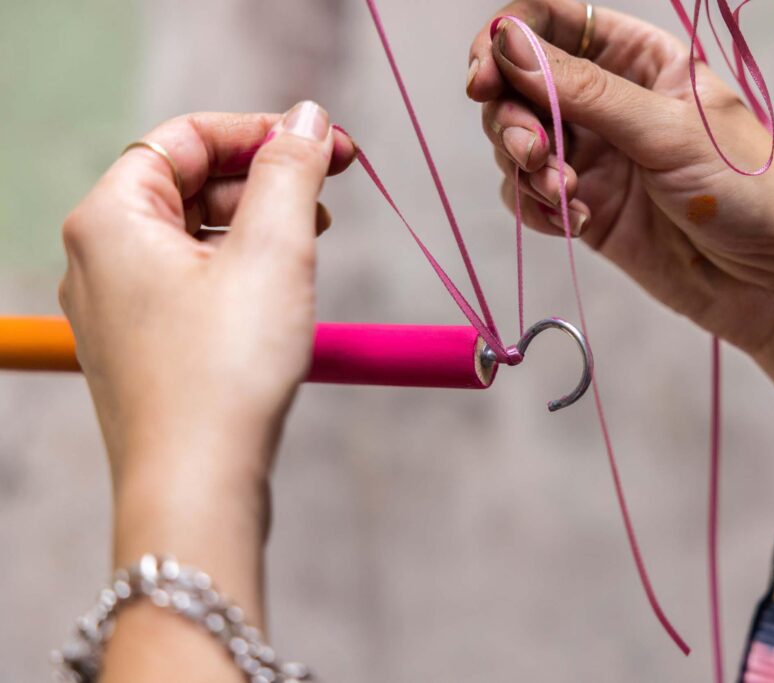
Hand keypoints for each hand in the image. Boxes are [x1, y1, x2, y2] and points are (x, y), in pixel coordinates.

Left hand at [60, 102, 354, 681]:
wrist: (197, 489)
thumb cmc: (225, 372)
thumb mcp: (274, 250)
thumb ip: (292, 171)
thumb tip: (309, 118)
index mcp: (112, 219)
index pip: (185, 137)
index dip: (262, 130)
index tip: (328, 146)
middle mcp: (101, 259)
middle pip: (185, 183)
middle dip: (262, 178)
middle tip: (329, 193)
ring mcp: (119, 309)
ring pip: (192, 236)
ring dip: (256, 225)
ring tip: (313, 242)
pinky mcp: (146, 350)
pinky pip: (192, 284)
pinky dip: (240, 271)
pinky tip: (282, 291)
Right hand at [467, 1, 773, 536]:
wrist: (771, 282)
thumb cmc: (747, 189)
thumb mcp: (667, 130)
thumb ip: (585, 89)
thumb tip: (507, 42)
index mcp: (637, 59)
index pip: (552, 24)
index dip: (508, 41)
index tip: (485, 76)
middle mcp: (606, 101)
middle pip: (520, 85)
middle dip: (512, 116)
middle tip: (531, 150)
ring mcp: (592, 156)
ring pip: (517, 141)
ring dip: (526, 166)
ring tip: (566, 192)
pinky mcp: (582, 207)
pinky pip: (529, 194)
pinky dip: (537, 206)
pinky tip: (573, 220)